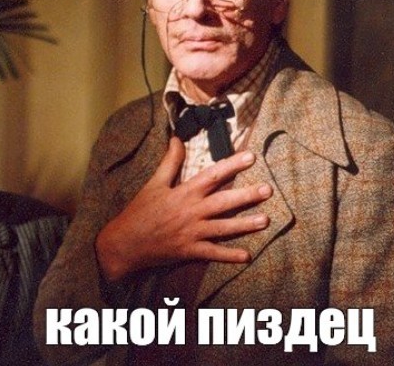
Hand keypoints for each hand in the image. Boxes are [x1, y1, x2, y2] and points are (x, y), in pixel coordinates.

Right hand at [96, 137, 272, 280]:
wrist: (124, 243)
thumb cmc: (140, 211)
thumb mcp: (154, 183)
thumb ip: (169, 161)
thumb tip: (177, 138)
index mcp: (184, 192)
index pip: (213, 175)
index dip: (232, 165)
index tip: (251, 157)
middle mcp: (191, 211)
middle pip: (224, 202)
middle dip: (247, 195)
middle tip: (268, 190)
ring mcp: (191, 233)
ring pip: (223, 228)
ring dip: (245, 225)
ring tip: (266, 220)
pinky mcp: (189, 251)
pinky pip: (212, 254)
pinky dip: (229, 256)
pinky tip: (247, 256)